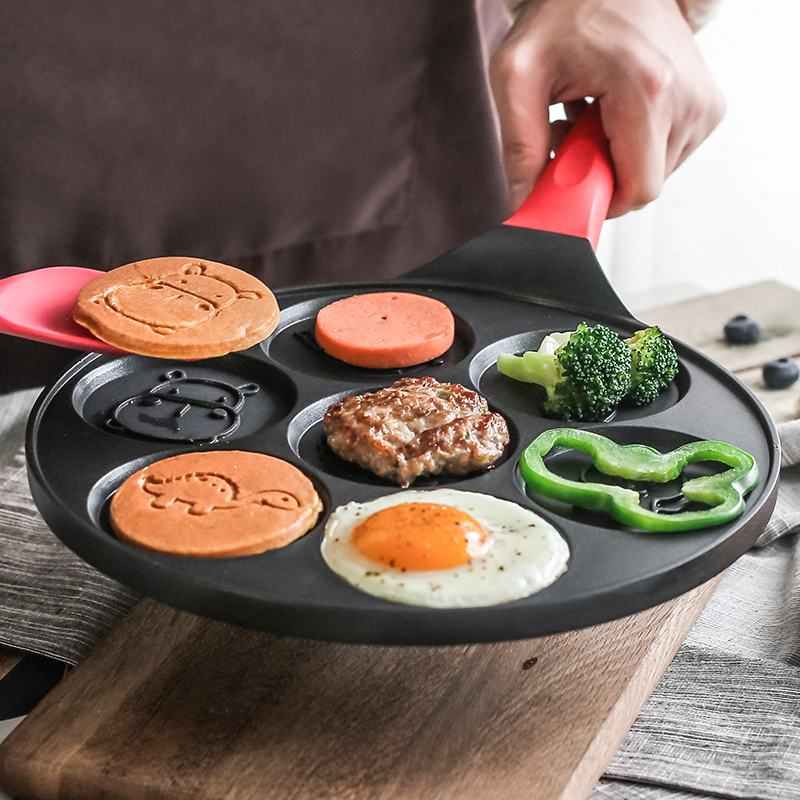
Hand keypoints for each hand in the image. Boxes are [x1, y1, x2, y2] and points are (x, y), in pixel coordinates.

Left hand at [489, 0, 725, 217]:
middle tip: (568, 134)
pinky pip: (666, 154)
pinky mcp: (708, 104)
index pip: (638, 190)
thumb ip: (518, 148)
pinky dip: (632, 145)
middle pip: (643, 184)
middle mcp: (689, 97)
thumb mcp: (518, 76)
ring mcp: (705, 101)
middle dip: (599, 174)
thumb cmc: (563, 13)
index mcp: (649, 89)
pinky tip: (611, 112)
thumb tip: (523, 206)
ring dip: (613, 159)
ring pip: (654, 173)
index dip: (598, 200)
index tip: (567, 181)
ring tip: (588, 117)